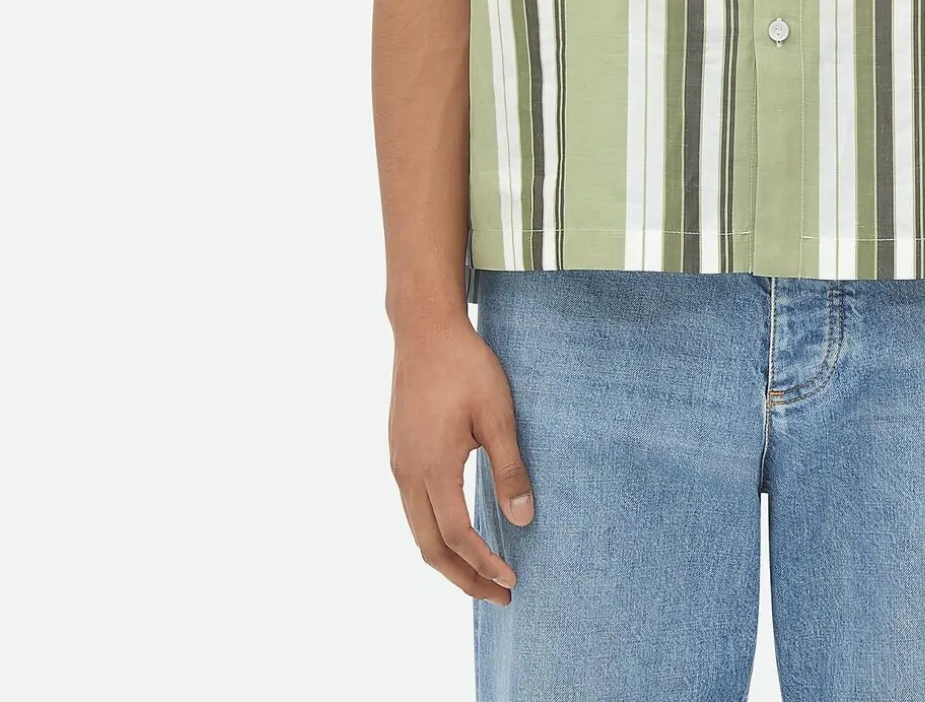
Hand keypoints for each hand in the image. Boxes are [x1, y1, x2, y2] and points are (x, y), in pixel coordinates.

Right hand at [388, 314, 535, 604]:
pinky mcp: (400, 452)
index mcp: (433, 468)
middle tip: (498, 594)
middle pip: (431, 547)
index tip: (512, 580)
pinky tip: (459, 531)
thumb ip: (510, 468)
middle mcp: (408, 474)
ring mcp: (400, 464)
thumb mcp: (498, 414)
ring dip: (448, 559)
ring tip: (481, 572)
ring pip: (418, 531)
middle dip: (464, 578)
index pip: (458, 536)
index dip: (485, 563)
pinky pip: (414, 509)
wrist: (424, 329)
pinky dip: (437, 533)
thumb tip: (524, 518)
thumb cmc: (465, 366)